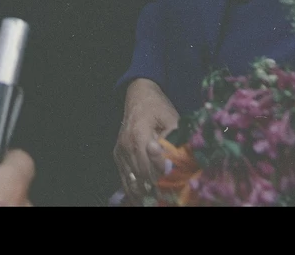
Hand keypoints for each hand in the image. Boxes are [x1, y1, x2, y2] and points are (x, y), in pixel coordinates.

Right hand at [114, 78, 178, 202]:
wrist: (139, 96)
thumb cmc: (158, 107)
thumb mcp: (172, 118)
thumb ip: (174, 139)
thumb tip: (177, 160)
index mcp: (139, 135)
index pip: (151, 166)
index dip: (164, 178)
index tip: (176, 184)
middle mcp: (126, 145)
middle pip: (142, 176)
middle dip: (157, 187)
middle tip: (171, 194)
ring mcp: (120, 151)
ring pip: (133, 181)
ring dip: (146, 191)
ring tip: (159, 198)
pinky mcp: (117, 155)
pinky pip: (125, 179)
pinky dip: (135, 189)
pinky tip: (146, 196)